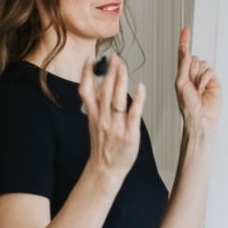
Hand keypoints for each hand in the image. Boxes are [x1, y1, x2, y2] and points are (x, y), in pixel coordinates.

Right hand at [78, 54, 145, 178]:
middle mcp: (103, 119)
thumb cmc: (103, 145)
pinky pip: (133, 114)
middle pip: (104, 92)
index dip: (87, 74)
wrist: (106, 170)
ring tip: (123, 67)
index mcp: (93, 116)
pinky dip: (138, 100)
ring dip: (120, 82)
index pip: (86, 91)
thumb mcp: (94, 123)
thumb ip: (96, 105)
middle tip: (114, 57)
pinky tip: (141, 87)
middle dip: (109, 73)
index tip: (90, 58)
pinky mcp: (129, 134)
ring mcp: (116, 127)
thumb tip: (100, 85)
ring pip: (117, 100)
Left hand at [175, 27, 221, 134]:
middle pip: (193, 58)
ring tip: (197, 89)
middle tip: (190, 84)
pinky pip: (209, 70)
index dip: (184, 41)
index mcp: (183, 73)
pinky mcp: (214, 81)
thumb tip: (185, 52)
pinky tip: (203, 89)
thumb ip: (183, 66)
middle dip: (191, 69)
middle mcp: (194, 73)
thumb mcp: (180, 83)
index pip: (183, 54)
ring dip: (197, 76)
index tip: (185, 29)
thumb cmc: (188, 104)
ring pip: (202, 63)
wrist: (200, 117)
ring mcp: (204, 77)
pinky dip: (205, 79)